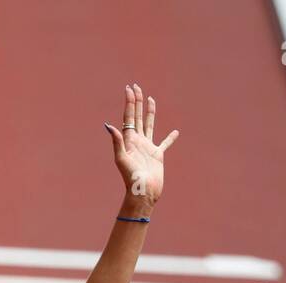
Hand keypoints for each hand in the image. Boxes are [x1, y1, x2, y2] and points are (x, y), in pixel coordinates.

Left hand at [103, 84, 177, 211]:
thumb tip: (109, 125)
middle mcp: (137, 141)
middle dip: (136, 102)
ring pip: (149, 125)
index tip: (130, 88)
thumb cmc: (131, 179)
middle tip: (136, 86)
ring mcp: (148, 147)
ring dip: (149, 112)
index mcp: (129, 140)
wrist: (142, 193)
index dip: (129, 102)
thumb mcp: (122, 159)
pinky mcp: (157, 155)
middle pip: (136, 117)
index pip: (128, 117)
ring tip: (151, 99)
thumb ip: (117, 142)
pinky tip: (176, 132)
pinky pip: (165, 143)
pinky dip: (170, 138)